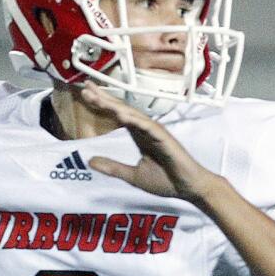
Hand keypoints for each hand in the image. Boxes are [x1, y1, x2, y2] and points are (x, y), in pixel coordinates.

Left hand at [80, 82, 222, 204]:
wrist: (188, 188)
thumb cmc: (166, 180)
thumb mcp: (133, 176)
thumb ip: (113, 168)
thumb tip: (90, 161)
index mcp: (139, 135)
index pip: (118, 116)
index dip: (103, 105)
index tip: (86, 95)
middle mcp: (146, 129)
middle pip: (122, 110)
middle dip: (104, 98)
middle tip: (87, 86)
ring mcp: (156, 132)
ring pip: (132, 115)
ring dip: (115, 105)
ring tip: (98, 97)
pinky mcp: (165, 139)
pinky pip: (148, 127)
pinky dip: (135, 120)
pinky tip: (122, 115)